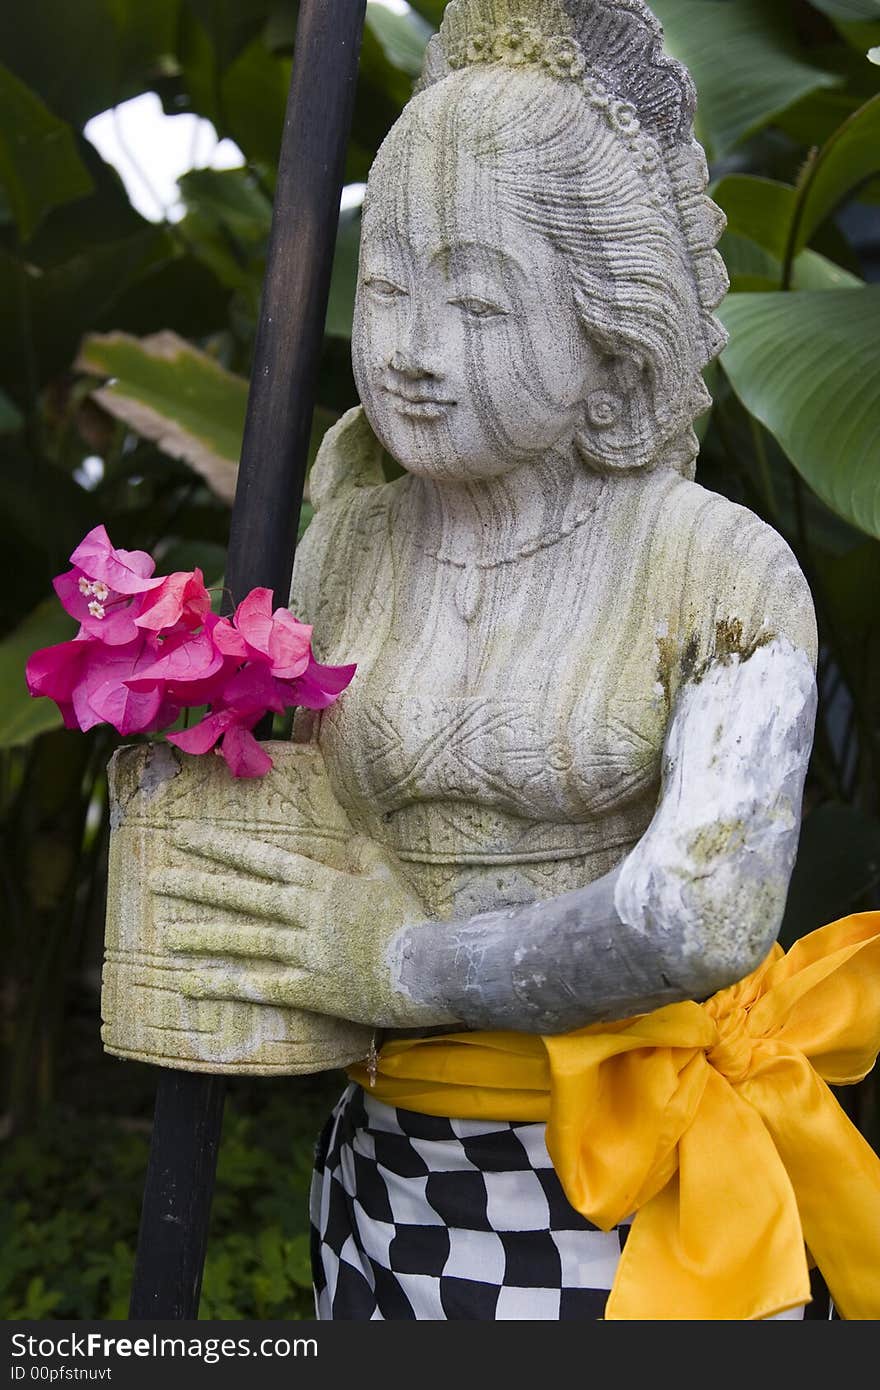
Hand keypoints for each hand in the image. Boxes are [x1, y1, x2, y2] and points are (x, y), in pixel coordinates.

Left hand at [152, 823, 439, 1027]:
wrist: (429, 968)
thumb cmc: (410, 920)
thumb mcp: (389, 874)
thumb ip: (366, 855)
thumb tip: (352, 841)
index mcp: (323, 882)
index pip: (263, 858)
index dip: (222, 847)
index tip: (186, 836)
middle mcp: (306, 914)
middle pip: (244, 896)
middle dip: (198, 886)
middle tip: (157, 880)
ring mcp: (306, 952)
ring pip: (246, 940)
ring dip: (204, 937)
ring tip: (167, 935)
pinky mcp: (311, 989)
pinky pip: (261, 987)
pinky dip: (226, 985)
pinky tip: (193, 985)